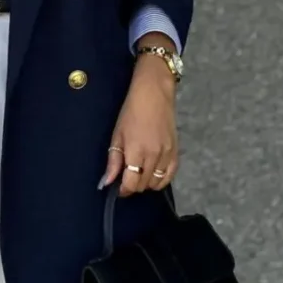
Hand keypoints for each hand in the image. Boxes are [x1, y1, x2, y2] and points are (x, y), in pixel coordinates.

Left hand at [100, 55, 178, 195]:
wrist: (154, 93)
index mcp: (137, 151)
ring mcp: (167, 155)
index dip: (123, 189)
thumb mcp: (117, 134)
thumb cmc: (131, 111)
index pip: (132, 184)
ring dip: (146, 183)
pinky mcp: (176, 152)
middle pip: (144, 185)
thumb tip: (107, 182)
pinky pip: (170, 175)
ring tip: (139, 173)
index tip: (118, 187)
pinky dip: (161, 179)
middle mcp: (154, 156)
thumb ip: (113, 160)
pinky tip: (153, 174)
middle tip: (126, 176)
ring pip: (157, 183)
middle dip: (133, 185)